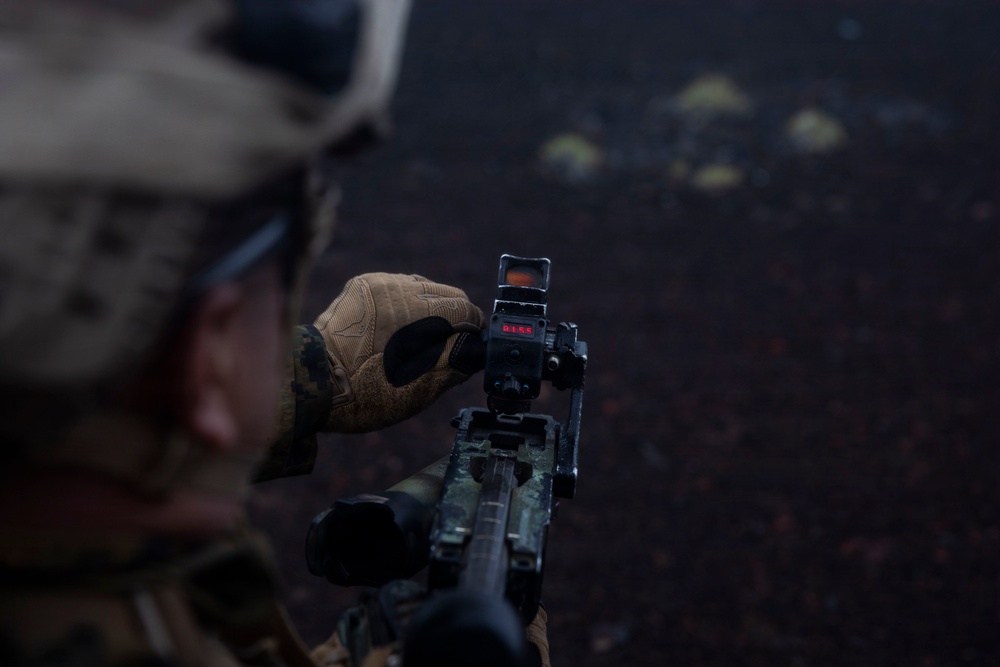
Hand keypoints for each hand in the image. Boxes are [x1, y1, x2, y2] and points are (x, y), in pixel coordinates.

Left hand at [313, 273, 484, 431]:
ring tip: (418, 341)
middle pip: (448, 294)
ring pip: (423, 288)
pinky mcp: (363, 285)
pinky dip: (404, 306)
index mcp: (417, 314)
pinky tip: (397, 329)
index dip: (473, 330)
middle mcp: (400, 289)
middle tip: (447, 347)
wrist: (313, 382)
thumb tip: (475, 348)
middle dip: (453, 319)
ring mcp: (379, 283)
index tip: (471, 346)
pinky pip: (397, 289)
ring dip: (429, 310)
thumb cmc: (365, 394)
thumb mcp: (419, 389)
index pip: (465, 309)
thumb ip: (456, 362)